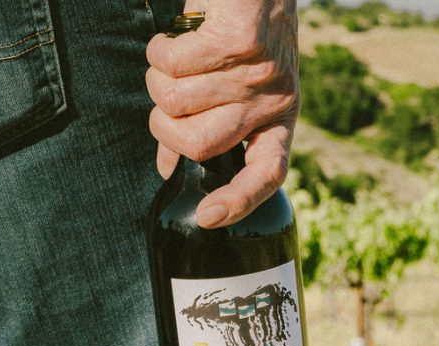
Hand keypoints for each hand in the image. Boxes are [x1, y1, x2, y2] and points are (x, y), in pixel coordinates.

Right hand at [145, 0, 298, 227]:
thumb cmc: (237, 38)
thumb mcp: (234, 90)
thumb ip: (206, 128)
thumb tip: (168, 167)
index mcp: (279, 120)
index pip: (268, 174)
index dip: (239, 201)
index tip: (206, 216)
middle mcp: (274, 100)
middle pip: (199, 144)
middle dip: (163, 125)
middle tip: (165, 100)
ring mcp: (259, 70)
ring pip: (174, 100)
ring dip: (159, 77)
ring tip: (176, 57)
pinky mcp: (238, 38)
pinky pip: (171, 62)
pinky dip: (159, 49)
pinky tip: (176, 36)